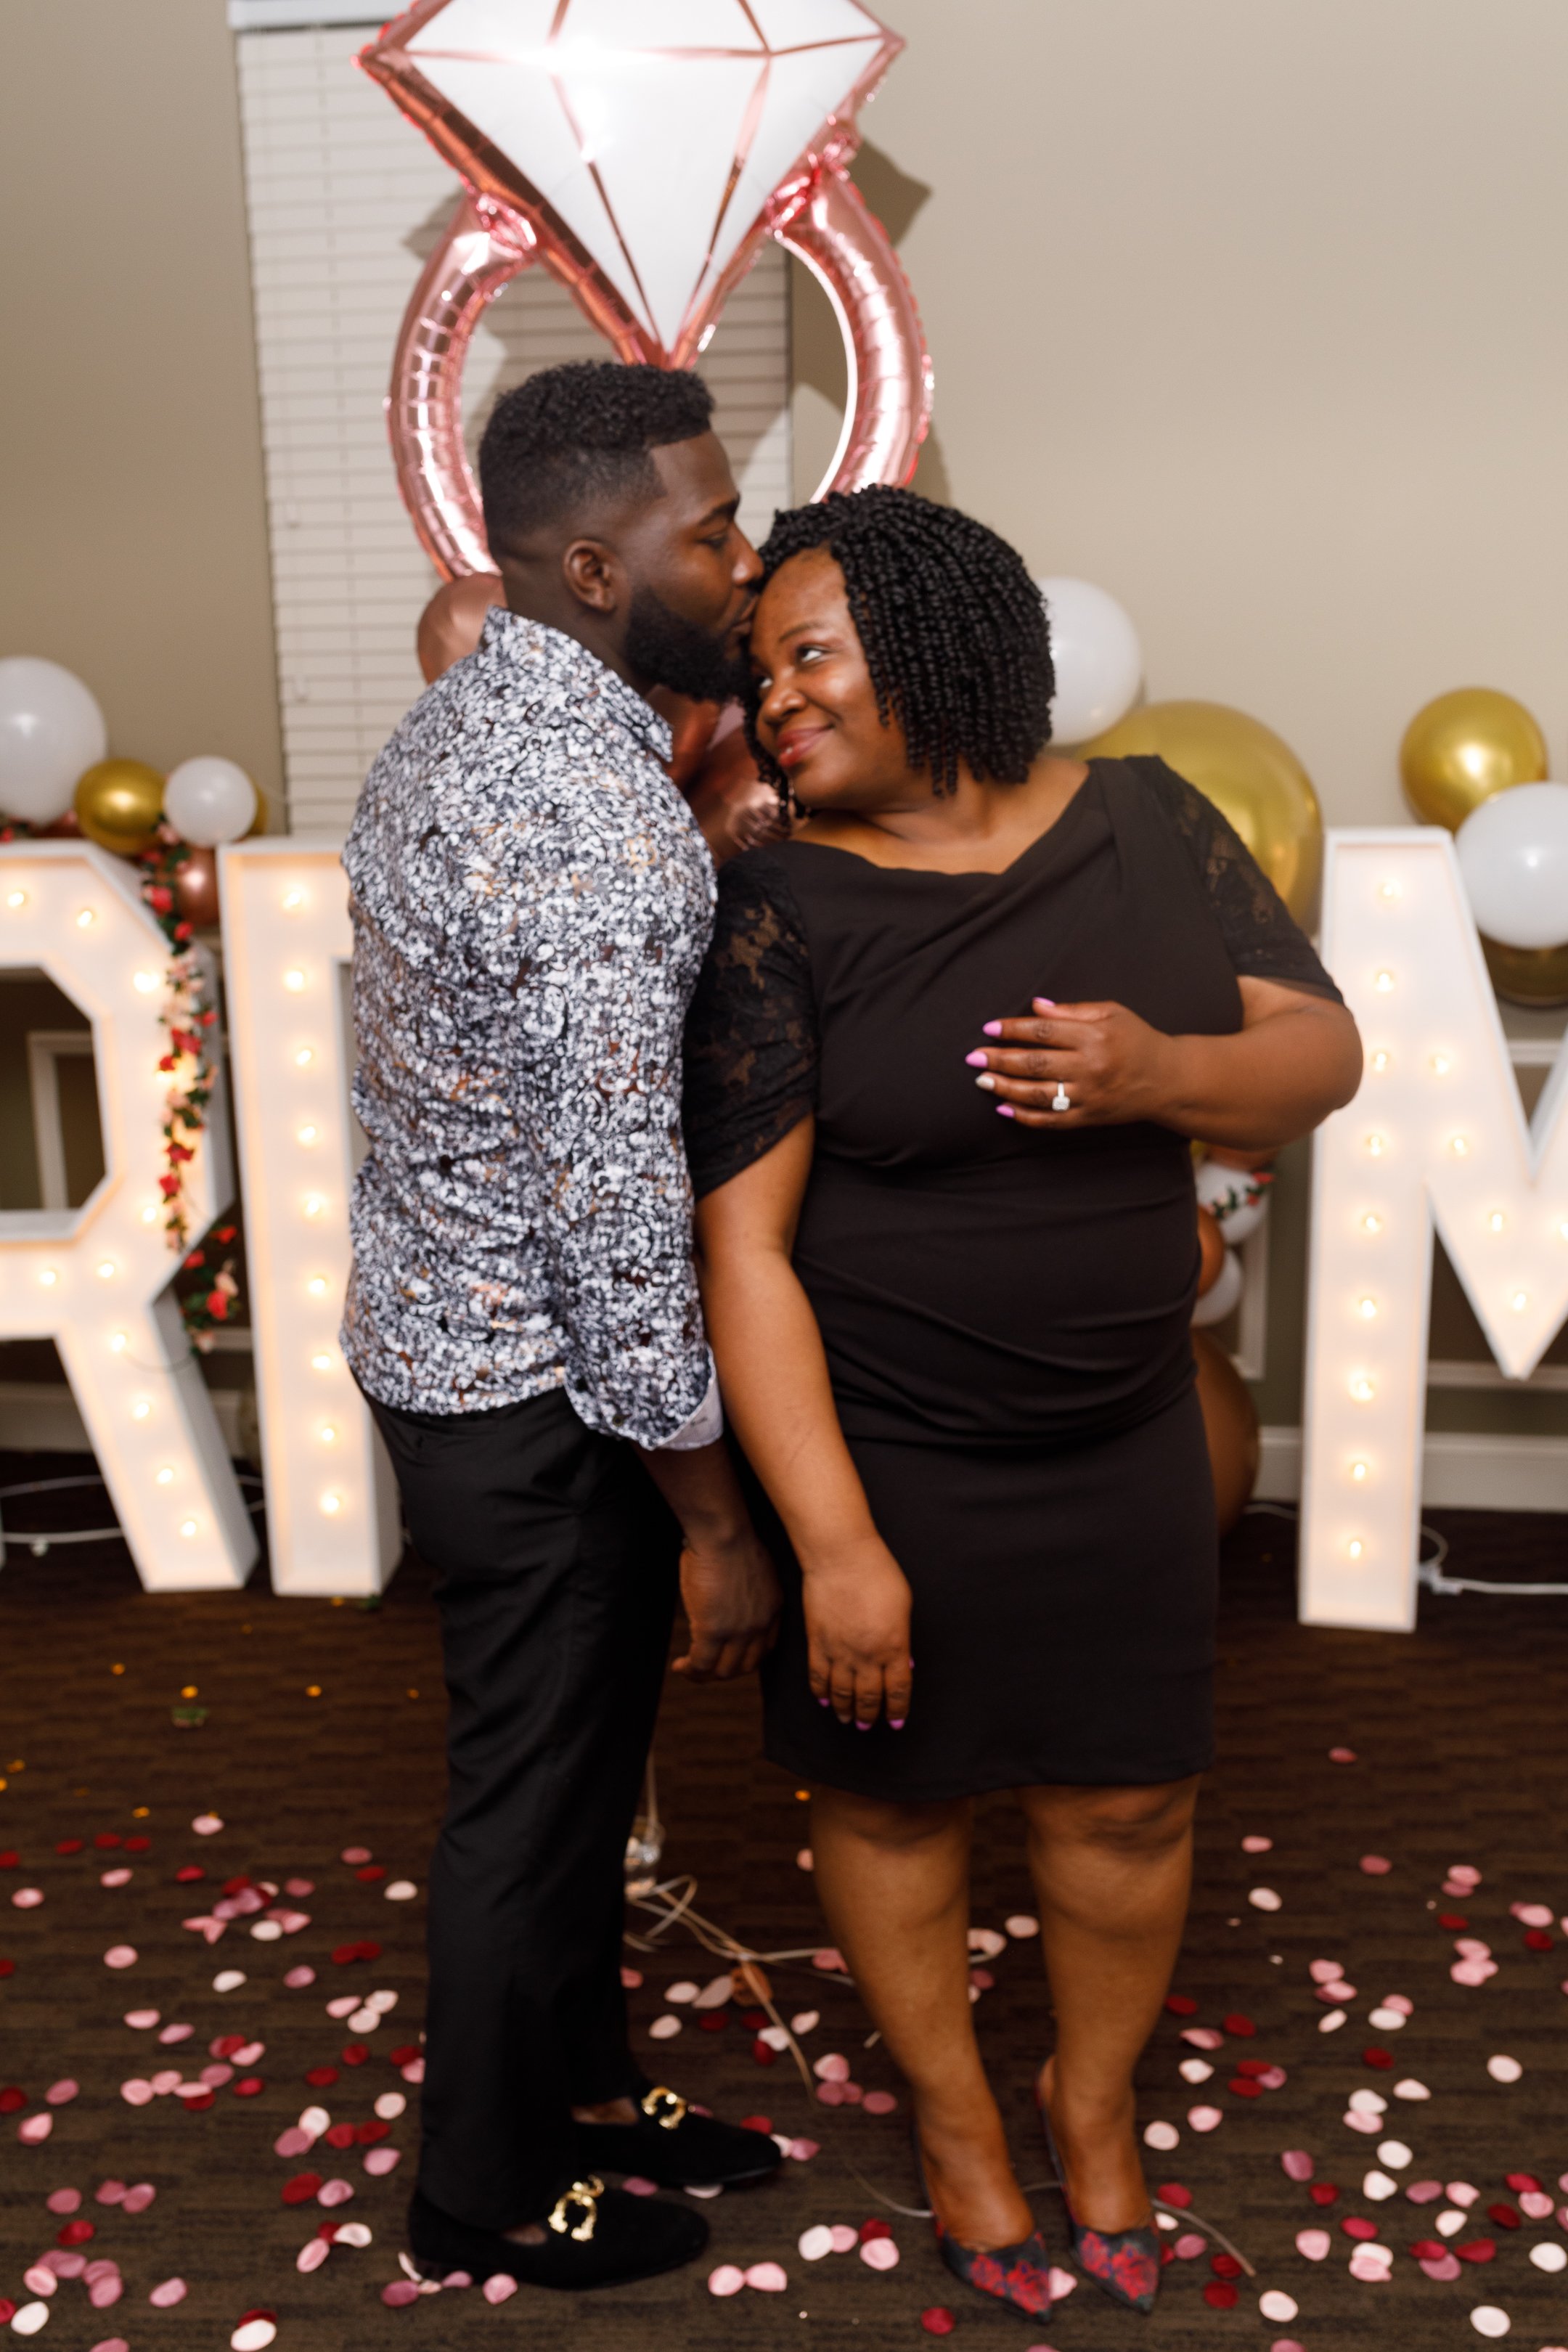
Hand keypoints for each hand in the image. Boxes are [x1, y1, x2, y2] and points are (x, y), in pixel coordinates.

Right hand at [672, 1527, 780, 1681]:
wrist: (723, 1533)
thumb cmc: (730, 1539)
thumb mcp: (751, 1570)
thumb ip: (745, 1591)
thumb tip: (728, 1597)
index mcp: (772, 1609)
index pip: (764, 1649)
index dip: (744, 1658)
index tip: (726, 1655)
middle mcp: (760, 1625)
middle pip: (746, 1666)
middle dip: (724, 1670)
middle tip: (705, 1667)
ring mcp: (738, 1630)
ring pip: (723, 1670)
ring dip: (705, 1674)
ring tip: (689, 1669)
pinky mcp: (713, 1630)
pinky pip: (701, 1663)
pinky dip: (690, 1669)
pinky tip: (679, 1665)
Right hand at [800, 1534, 912, 1728]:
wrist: (841, 1558)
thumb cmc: (879, 1575)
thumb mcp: (904, 1606)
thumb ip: (903, 1638)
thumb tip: (904, 1663)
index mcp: (894, 1647)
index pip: (898, 1690)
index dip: (897, 1710)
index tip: (897, 1721)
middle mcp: (867, 1656)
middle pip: (869, 1697)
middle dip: (870, 1715)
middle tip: (868, 1725)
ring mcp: (839, 1651)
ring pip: (841, 1693)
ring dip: (845, 1709)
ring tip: (847, 1718)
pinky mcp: (817, 1642)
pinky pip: (818, 1676)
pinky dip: (821, 1692)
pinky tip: (824, 1700)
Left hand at [967, 996, 1176, 1128]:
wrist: (1166, 1079)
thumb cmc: (1136, 1039)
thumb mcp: (1112, 1013)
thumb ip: (1072, 1011)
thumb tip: (1035, 1007)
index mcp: (1094, 1036)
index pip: (1043, 1032)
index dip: (1012, 1030)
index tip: (989, 1029)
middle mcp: (1090, 1067)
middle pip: (1035, 1063)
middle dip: (1000, 1060)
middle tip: (973, 1057)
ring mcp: (1089, 1095)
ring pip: (1039, 1094)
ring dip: (1005, 1088)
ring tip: (982, 1081)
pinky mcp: (1089, 1117)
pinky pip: (1052, 1120)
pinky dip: (1025, 1116)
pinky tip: (1004, 1108)